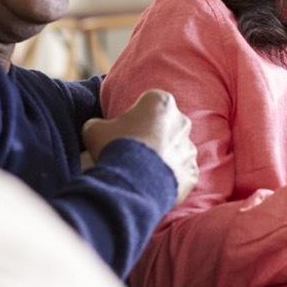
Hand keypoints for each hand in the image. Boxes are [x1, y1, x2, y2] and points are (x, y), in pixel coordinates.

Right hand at [81, 89, 197, 205]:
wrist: (132, 182)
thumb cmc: (114, 147)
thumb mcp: (94, 128)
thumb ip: (100, 124)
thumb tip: (99, 130)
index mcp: (161, 102)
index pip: (148, 104)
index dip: (134, 117)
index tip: (123, 131)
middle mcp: (182, 121)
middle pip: (165, 126)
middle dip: (152, 136)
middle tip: (132, 152)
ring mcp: (190, 148)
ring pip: (175, 151)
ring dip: (161, 158)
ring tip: (141, 171)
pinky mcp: (192, 173)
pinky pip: (180, 173)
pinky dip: (169, 179)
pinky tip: (151, 185)